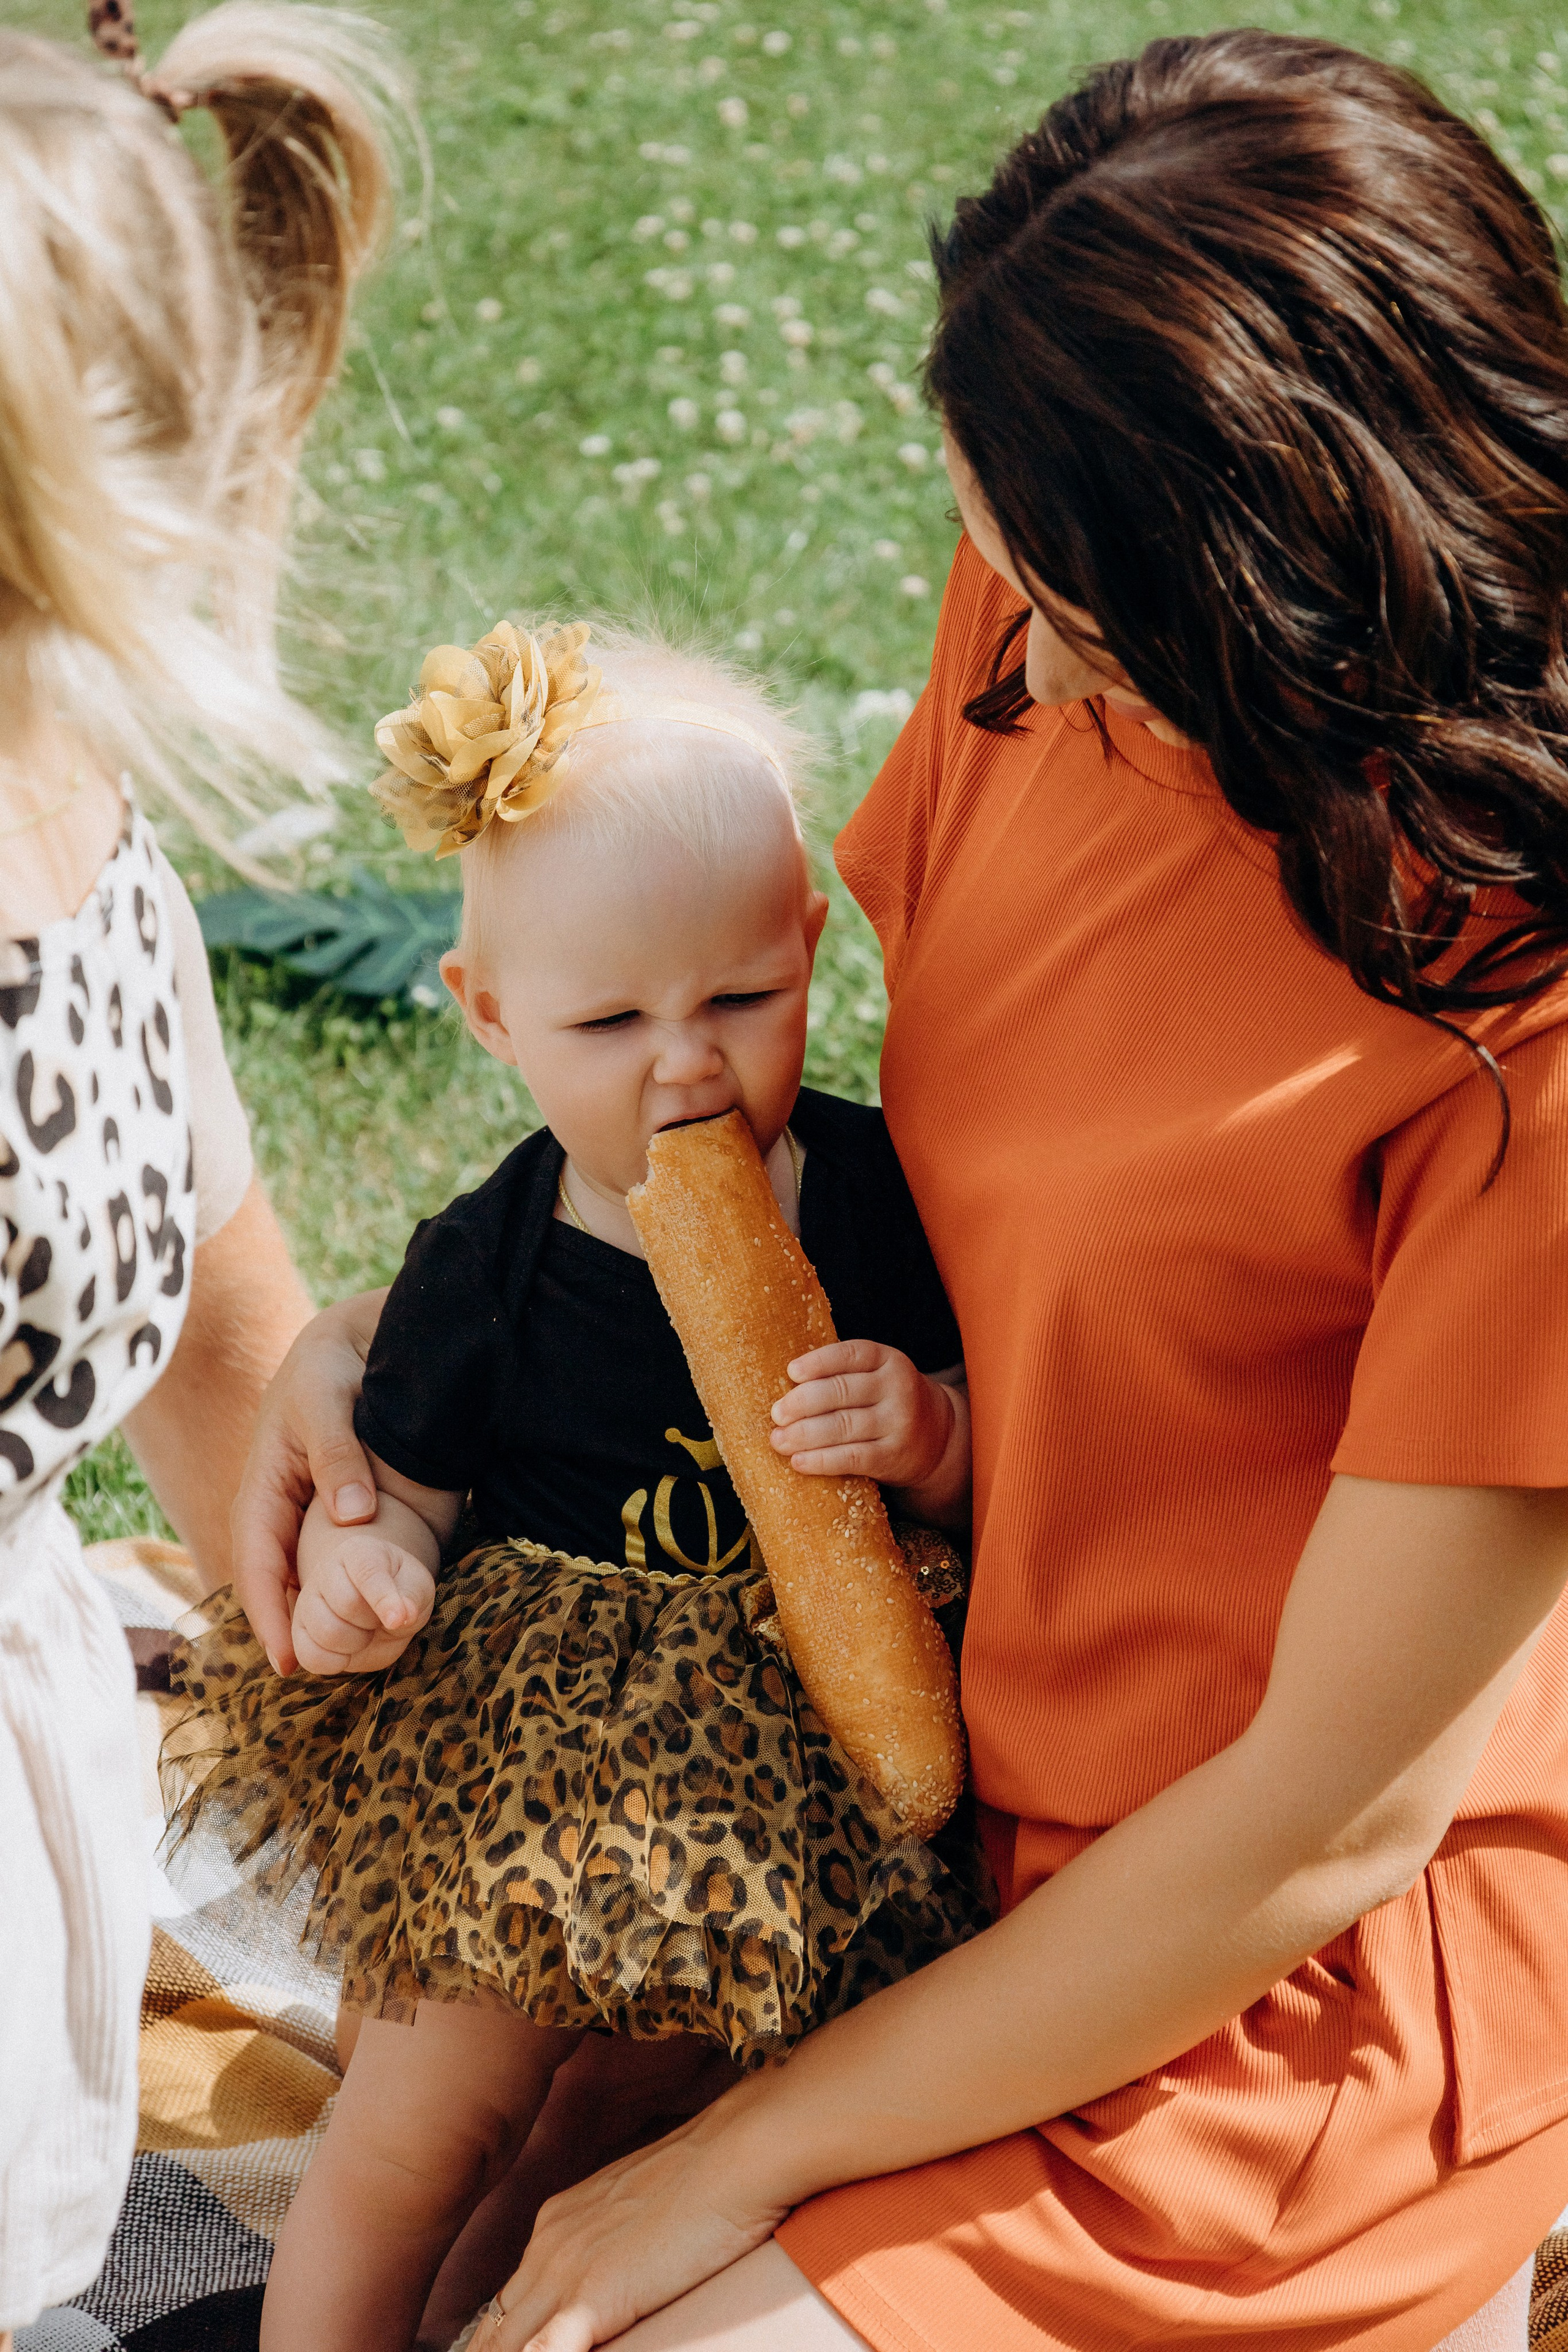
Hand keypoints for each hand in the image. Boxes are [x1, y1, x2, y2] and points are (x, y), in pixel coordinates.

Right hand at [230, 1289, 385, 1673]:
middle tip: (326, 1679)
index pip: (256, 1566)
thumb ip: (337, 1455)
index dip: (269, 1616)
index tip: (289, 1663)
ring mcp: (305, 1512)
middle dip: (293, 1632)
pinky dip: (343, 1592)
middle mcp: (278, 1508)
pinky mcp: (335, 1510)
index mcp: (262, 1487)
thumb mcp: (328, 1403)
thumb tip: (351, 1516)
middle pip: (276, 1584)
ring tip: (350, 1665)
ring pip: (304, 1578)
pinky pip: (330, 1562)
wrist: (352, 1343)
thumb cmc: (331, 1370)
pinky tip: (369, 1618)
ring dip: (319, 1619)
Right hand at [290, 1532, 434, 1675]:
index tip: (399, 1620)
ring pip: (327, 1633)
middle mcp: (326, 1571)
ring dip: (356, 1643)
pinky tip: (347, 1651)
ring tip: (364, 1632)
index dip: (384, 1599)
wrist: (379, 1609)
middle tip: (379, 1618)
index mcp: (358, 1552)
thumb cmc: (400, 1592)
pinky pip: (310, 1657)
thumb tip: (402, 1616)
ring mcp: (308, 1601)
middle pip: (347, 1604)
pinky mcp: (299, 1633)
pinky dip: (335, 1662)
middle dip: (372, 1621)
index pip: (367, 1573)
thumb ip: (412, 1596)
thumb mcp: (417, 1586)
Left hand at [490, 2089, 788, 2351]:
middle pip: (495, 2327)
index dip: (500, 2337)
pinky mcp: (591, 2298)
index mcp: (557, 2223)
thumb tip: (619, 2265)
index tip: (497, 2350)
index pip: (509, 2298)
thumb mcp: (638, 2203)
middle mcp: (549, 2245)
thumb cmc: (705, 2174)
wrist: (735, 2153)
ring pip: (506, 2344)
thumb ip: (613, 2237)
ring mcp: (564, 2272)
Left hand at [769, 1339, 955, 1484]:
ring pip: (842, 1426)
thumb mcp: (877, 1376)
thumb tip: (785, 1387)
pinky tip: (799, 1462)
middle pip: (841, 1392)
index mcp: (889, 1360)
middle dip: (802, 1403)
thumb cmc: (888, 1401)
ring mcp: (898, 1423)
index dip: (818, 1362)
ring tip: (778, 1440)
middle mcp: (897, 1388)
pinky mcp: (894, 1456)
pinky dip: (821, 1460)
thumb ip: (842, 1375)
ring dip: (804, 1434)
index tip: (791, 1373)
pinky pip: (852, 1458)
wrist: (938, 1436)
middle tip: (776, 1414)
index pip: (850, 1354)